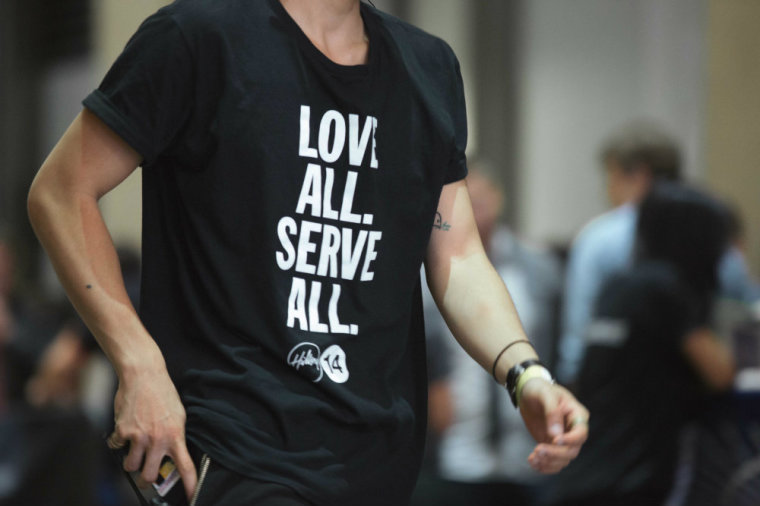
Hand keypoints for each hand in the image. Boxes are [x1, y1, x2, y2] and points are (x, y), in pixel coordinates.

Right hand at [107, 362, 197, 499]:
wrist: (144, 375)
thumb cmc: (163, 393)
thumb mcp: (178, 415)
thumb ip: (175, 436)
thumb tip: (173, 454)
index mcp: (175, 435)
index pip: (185, 466)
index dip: (188, 484)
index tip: (191, 496)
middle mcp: (157, 439)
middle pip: (149, 476)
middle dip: (146, 480)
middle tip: (146, 475)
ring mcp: (138, 437)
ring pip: (130, 466)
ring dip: (131, 461)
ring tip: (135, 449)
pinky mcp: (122, 431)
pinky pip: (115, 448)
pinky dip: (117, 443)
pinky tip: (123, 432)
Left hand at [519, 379, 588, 473]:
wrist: (527, 392)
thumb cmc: (540, 389)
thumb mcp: (545, 394)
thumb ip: (552, 411)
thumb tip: (555, 434)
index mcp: (577, 415)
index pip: (581, 433)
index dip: (571, 440)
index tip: (555, 440)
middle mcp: (573, 430)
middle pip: (572, 450)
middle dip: (555, 454)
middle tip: (538, 450)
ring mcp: (563, 439)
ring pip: (563, 459)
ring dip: (549, 462)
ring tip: (533, 458)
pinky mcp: (552, 445)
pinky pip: (553, 461)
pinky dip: (544, 466)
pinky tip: (533, 462)